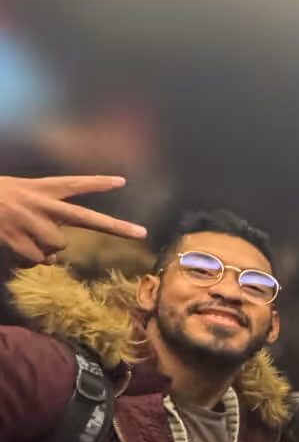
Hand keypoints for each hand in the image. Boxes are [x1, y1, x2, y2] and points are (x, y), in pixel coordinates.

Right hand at [0, 174, 145, 263]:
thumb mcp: (19, 197)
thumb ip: (43, 220)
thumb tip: (56, 257)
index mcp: (40, 189)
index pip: (74, 184)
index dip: (97, 182)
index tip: (122, 180)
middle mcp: (41, 204)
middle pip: (86, 217)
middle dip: (116, 226)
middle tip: (142, 232)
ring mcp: (31, 222)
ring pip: (56, 248)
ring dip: (44, 251)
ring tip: (22, 238)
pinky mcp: (18, 239)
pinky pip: (36, 260)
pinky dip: (27, 260)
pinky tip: (13, 247)